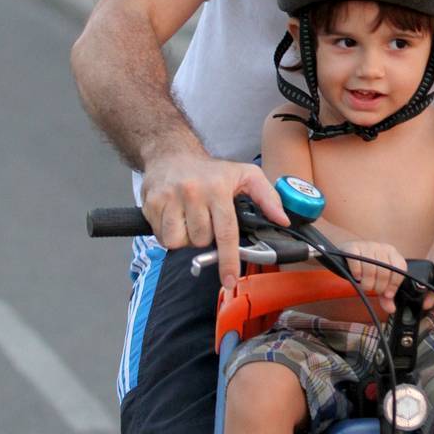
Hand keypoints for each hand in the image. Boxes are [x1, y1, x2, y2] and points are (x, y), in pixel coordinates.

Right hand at [140, 151, 287, 288]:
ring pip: (179, 242)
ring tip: (190, 221)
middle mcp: (193, 192)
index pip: (226, 232)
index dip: (228, 260)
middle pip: (202, 241)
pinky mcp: (152, 204)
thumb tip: (282, 220)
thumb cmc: (210, 170)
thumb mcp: (245, 174)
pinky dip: (169, 235)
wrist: (171, 153)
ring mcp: (170, 198)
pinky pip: (161, 237)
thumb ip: (267, 197)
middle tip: (206, 221)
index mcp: (218, 188)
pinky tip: (175, 219)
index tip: (230, 279)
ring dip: (186, 238)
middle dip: (206, 238)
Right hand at [351, 240, 408, 301]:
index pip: (400, 268)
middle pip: (385, 271)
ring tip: (364, 285)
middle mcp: (381, 247)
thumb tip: (391, 309)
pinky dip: (356, 273)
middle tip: (373, 290)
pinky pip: (356, 262)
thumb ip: (385, 295)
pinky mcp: (352, 247)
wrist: (348, 254)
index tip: (388, 294)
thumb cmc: (367, 268)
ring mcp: (366, 245)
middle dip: (379, 286)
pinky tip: (356, 276)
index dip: (394, 284)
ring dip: (367, 282)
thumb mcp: (378, 281)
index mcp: (392, 253)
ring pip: (370, 268)